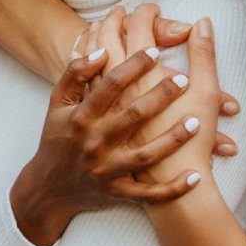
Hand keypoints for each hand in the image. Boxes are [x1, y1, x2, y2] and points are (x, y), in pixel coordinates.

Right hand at [10, 49, 213, 245]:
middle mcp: (94, 142)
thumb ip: (75, 74)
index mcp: (81, 117)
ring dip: (173, 139)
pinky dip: (172, 189)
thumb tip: (102, 50)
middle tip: (185, 79)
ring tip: (197, 121)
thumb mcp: (57, 104)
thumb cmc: (57, 139)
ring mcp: (106, 170)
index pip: (111, 84)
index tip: (156, 51)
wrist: (49, 188)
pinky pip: (148, 194)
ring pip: (145, 155)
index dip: (134, 65)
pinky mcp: (116, 193)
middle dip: (161, 95)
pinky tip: (195, 177)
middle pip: (133, 114)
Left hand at [84, 5, 237, 153]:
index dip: (145, 15)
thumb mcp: (204, 96)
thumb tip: (202, 21)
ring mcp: (103, 111)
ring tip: (98, 25)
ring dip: (94, 42)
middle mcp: (117, 93)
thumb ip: (203, 57)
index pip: (139, 33)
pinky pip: (84, 89)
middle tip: (123, 10)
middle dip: (115, 23)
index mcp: (142, 81)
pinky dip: (84, 70)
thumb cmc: (194, 145)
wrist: (174, 193)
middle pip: (109, 44)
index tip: (151, 7)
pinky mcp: (97, 123)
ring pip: (91, 65)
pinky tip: (87, 61)